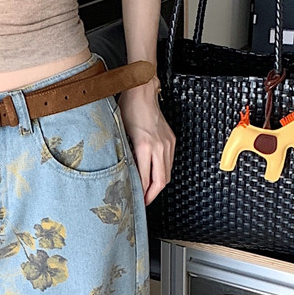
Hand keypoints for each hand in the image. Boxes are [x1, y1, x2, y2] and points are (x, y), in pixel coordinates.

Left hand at [118, 80, 175, 206]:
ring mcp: (168, 144)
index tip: (138, 200)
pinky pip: (169, 163)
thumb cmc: (130, 109)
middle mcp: (159, 147)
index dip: (143, 193)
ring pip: (167, 173)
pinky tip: (155, 175)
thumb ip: (126, 156)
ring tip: (149, 191)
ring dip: (159, 185)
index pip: (146, 179)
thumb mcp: (122, 135)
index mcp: (145, 147)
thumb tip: (126, 174)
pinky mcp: (171, 140)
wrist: (143, 92)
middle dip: (153, 195)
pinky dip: (163, 172)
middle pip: (161, 181)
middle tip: (145, 202)